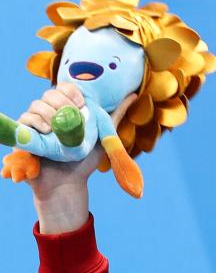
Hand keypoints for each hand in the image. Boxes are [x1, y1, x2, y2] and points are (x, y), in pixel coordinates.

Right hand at [19, 82, 136, 197]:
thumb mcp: (103, 136)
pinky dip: (36, 121)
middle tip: (72, 114)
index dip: (72, 92)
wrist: (69, 184)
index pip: (64, 88)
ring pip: (36, 105)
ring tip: (58, 127)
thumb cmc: (85, 160)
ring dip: (49, 113)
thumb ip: (114, 116)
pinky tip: (47, 131)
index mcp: (65, 109)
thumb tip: (133, 96)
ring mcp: (35, 123)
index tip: (82, 104)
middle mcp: (49, 113)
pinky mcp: (24, 134)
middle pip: (49, 94)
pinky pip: (25, 119)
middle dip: (62, 102)